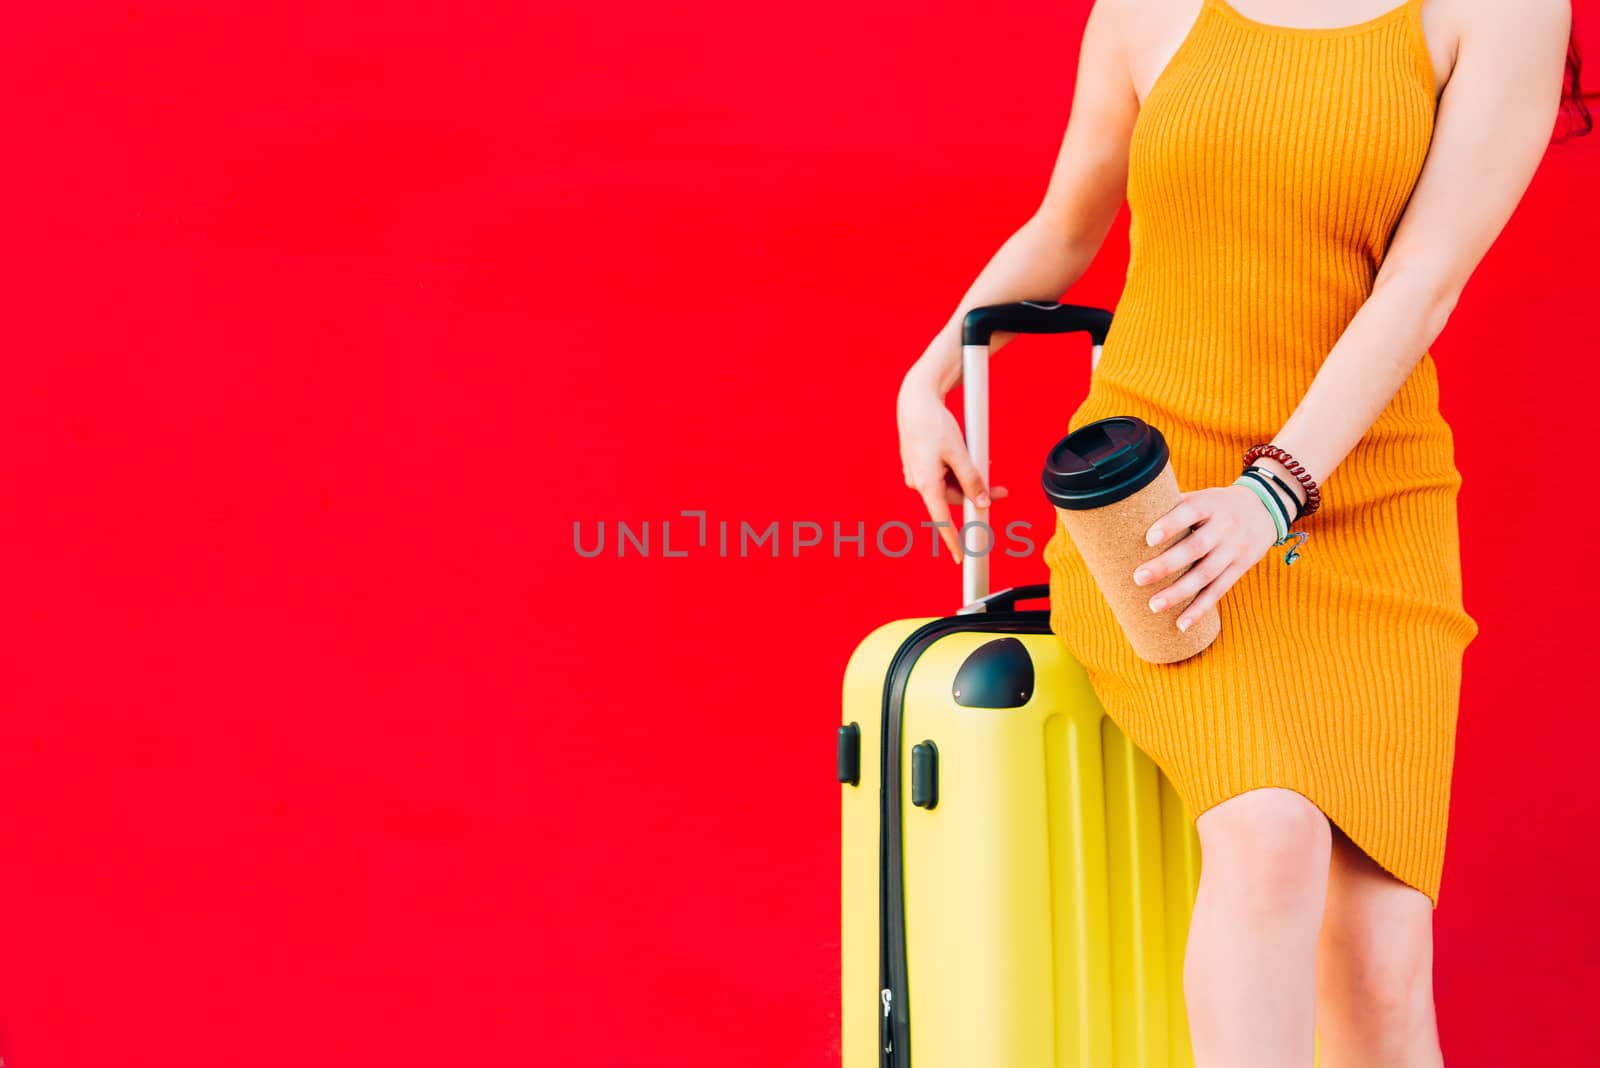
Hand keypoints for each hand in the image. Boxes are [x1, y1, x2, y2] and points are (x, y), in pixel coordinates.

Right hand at [896, 377, 1008, 563]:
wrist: (915, 400)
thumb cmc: (934, 424)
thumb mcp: (959, 452)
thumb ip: (972, 479)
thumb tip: (983, 502)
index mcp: (926, 484)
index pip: (942, 521)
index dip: (954, 541)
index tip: (962, 558)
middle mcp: (918, 482)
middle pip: (952, 499)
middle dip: (977, 494)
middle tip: (1003, 490)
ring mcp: (917, 472)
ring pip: (948, 485)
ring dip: (968, 478)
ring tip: (986, 461)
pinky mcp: (919, 463)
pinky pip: (942, 474)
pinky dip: (956, 469)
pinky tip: (967, 455)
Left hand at [1130, 485, 1279, 631]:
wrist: (1265, 507)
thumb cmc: (1216, 504)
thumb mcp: (1200, 496)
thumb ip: (1170, 505)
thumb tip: (1123, 513)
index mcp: (1209, 504)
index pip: (1189, 512)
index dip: (1169, 525)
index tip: (1148, 539)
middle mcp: (1223, 527)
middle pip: (1195, 548)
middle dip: (1167, 565)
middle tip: (1138, 578)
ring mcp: (1233, 550)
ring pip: (1206, 574)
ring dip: (1180, 593)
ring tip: (1153, 606)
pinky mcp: (1239, 568)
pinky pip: (1218, 591)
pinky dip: (1200, 609)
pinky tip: (1181, 624)